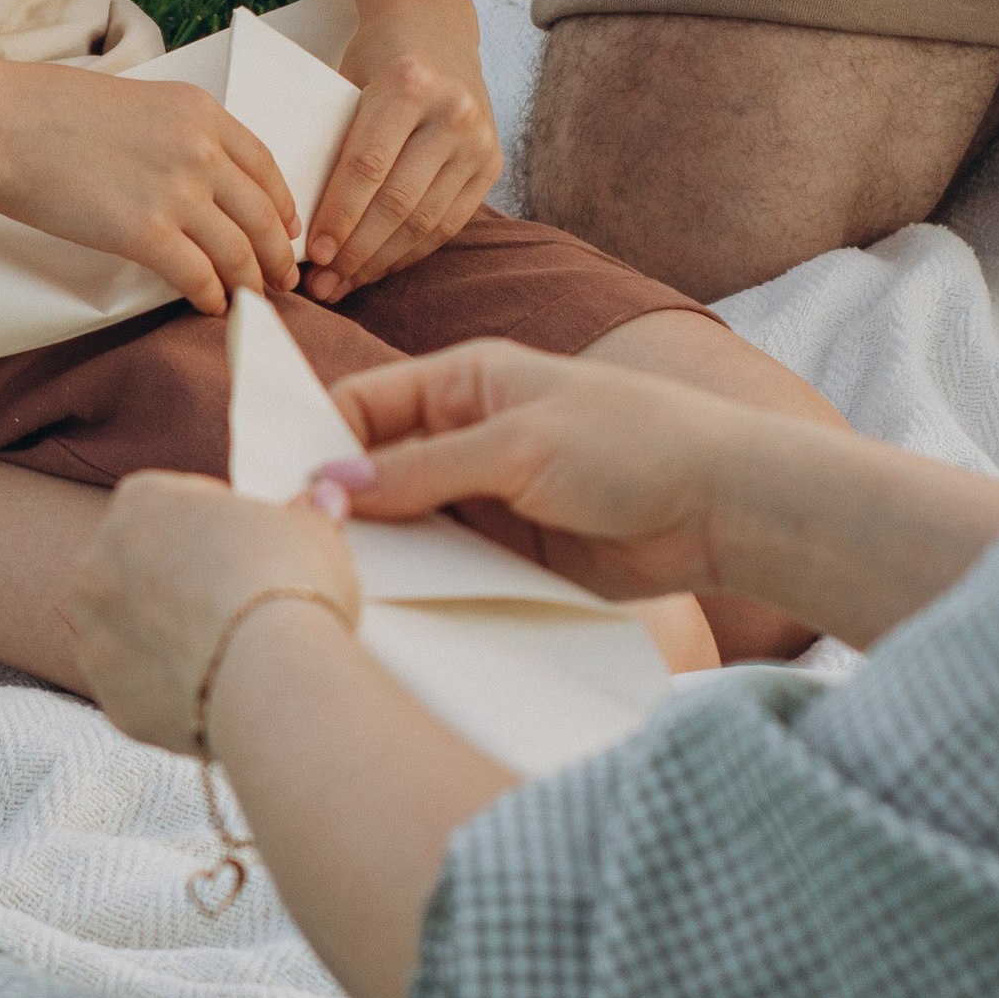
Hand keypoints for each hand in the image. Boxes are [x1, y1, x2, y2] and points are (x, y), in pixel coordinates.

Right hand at [0, 66, 298, 316]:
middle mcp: (200, 149)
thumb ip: (173, 134)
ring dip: (251, 282)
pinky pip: (198, 276)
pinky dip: (212, 297)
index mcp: (199, 110)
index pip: (264, 165)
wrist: (0, 123)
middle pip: (262, 214)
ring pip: (239, 251)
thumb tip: (190, 179)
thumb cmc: (46, 110)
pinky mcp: (145, 233)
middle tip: (283, 278)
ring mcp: (177, 192)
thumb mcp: (134, 102)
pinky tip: (211, 306)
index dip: (283, 204)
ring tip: (254, 300)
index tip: (288, 228)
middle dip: (277, 254)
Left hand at [70, 471, 358, 750]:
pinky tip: (212, 691)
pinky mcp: (108, 696)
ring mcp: (95, 634)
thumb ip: (306, 513)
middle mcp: (98, 562)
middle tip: (236, 605)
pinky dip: (167, 690)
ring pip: (129, 631)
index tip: (248, 552)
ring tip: (226, 655)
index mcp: (140, 502)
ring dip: (164, 638)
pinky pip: (138, 688)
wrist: (268, 674)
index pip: (172, 504)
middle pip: (138, 566)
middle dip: (177, 583)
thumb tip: (323, 499)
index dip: (216, 529)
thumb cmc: (288, 583)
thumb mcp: (312, 532)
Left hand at [302, 0, 502, 303]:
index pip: (367, 165)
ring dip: (381, 261)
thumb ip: (335, 141)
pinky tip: (380, 267)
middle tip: (322, 284)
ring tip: (344, 285)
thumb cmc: (376, 60)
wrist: (435, 28)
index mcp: (408, 83)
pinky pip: (449, 222)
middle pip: (398, 200)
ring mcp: (479, 139)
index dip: (339, 216)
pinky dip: (411, 250)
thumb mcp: (348, 83)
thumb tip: (302, 218)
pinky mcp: (491, 163)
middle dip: (356, 251)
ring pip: (426, 220)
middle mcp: (453, 111)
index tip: (313, 253)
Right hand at [328, 340, 736, 603]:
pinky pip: (443, 570)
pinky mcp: (507, 556)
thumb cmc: (630, 444)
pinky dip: (417, 589)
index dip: (314, 439)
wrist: (723, 508)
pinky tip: (390, 614)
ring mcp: (485, 500)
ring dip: (375, 554)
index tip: (275, 490)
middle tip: (296, 553)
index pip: (363, 404)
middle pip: (374, 470)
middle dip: (336, 505)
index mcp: (463, 383)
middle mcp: (465, 438)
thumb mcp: (517, 447)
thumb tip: (329, 482)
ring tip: (336, 591)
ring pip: (403, 527)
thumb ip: (423, 468)